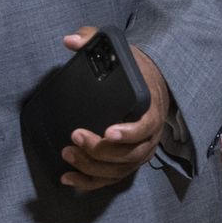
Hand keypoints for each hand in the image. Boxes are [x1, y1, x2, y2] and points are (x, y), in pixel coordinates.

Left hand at [58, 27, 168, 190]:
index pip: (146, 126)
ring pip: (119, 170)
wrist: (153, 85)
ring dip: (92, 167)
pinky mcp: (127, 162)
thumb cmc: (135, 71)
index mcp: (151, 109)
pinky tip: (68, 179)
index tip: (108, 131)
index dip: (129, 132)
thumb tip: (70, 40)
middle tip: (76, 135)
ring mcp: (139, 152)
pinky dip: (90, 182)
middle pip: (129, 154)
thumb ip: (94, 40)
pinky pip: (111, 179)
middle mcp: (149, 136)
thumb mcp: (120, 50)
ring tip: (68, 154)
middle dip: (101, 150)